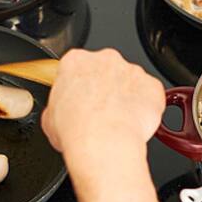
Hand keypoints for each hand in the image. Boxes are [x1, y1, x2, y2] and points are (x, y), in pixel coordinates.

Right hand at [41, 49, 165, 164]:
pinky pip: (150, 95)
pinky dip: (146, 108)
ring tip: (118, 123)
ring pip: (130, 82)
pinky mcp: (152, 86)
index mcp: (76, 61)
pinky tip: (135, 124)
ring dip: (126, 98)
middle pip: (106, 70)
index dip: (80, 86)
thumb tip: (59, 115)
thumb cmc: (77, 130)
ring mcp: (131, 71)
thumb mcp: (49, 120)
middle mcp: (105, 59)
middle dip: (105, 88)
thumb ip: (58, 107)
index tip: (81, 100)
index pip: (78, 68)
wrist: (104, 142)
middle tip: (100, 113)